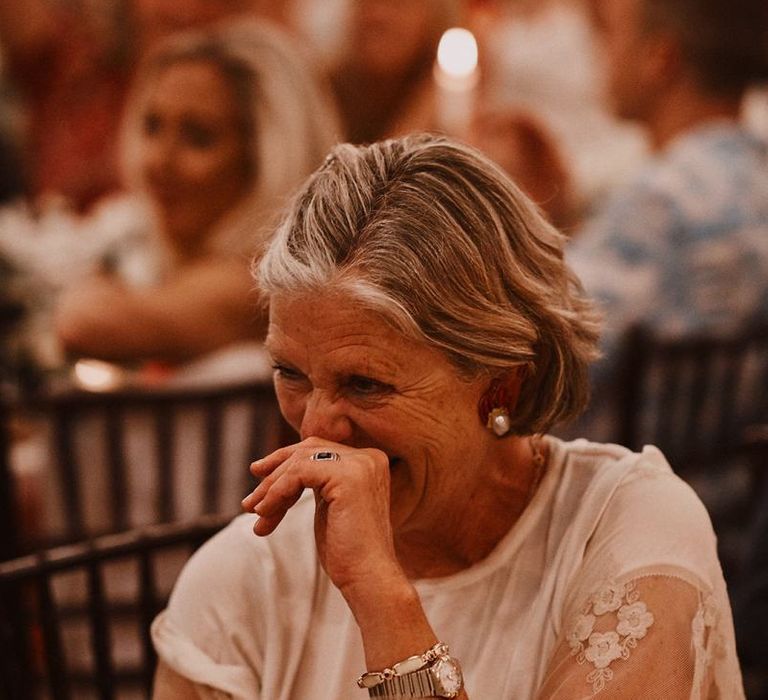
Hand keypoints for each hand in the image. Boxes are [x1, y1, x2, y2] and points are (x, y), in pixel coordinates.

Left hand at [242, 437, 405, 601]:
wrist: (368, 578)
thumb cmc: (347, 552)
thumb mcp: (329, 507)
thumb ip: (316, 483)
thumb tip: (274, 468)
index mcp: (368, 461)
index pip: (318, 449)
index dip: (284, 462)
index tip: (258, 477)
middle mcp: (368, 457)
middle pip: (307, 450)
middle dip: (274, 473)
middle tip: (249, 501)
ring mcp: (360, 464)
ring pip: (300, 461)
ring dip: (271, 487)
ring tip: (256, 513)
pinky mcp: (348, 476)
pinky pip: (298, 473)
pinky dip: (277, 492)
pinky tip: (266, 513)